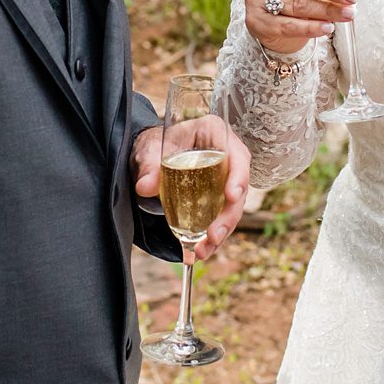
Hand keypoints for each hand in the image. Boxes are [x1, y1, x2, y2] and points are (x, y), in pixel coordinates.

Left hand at [134, 117, 250, 263]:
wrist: (151, 154)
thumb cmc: (154, 143)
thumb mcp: (148, 149)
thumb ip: (148, 165)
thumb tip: (145, 187)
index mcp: (215, 133)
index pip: (236, 153)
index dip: (238, 176)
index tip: (231, 195)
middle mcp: (227, 155)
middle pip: (238, 186)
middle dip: (228, 215)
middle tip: (213, 235)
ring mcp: (225, 177)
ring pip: (232, 207)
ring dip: (221, 231)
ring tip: (203, 250)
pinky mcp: (218, 196)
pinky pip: (220, 216)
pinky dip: (210, 235)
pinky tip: (199, 250)